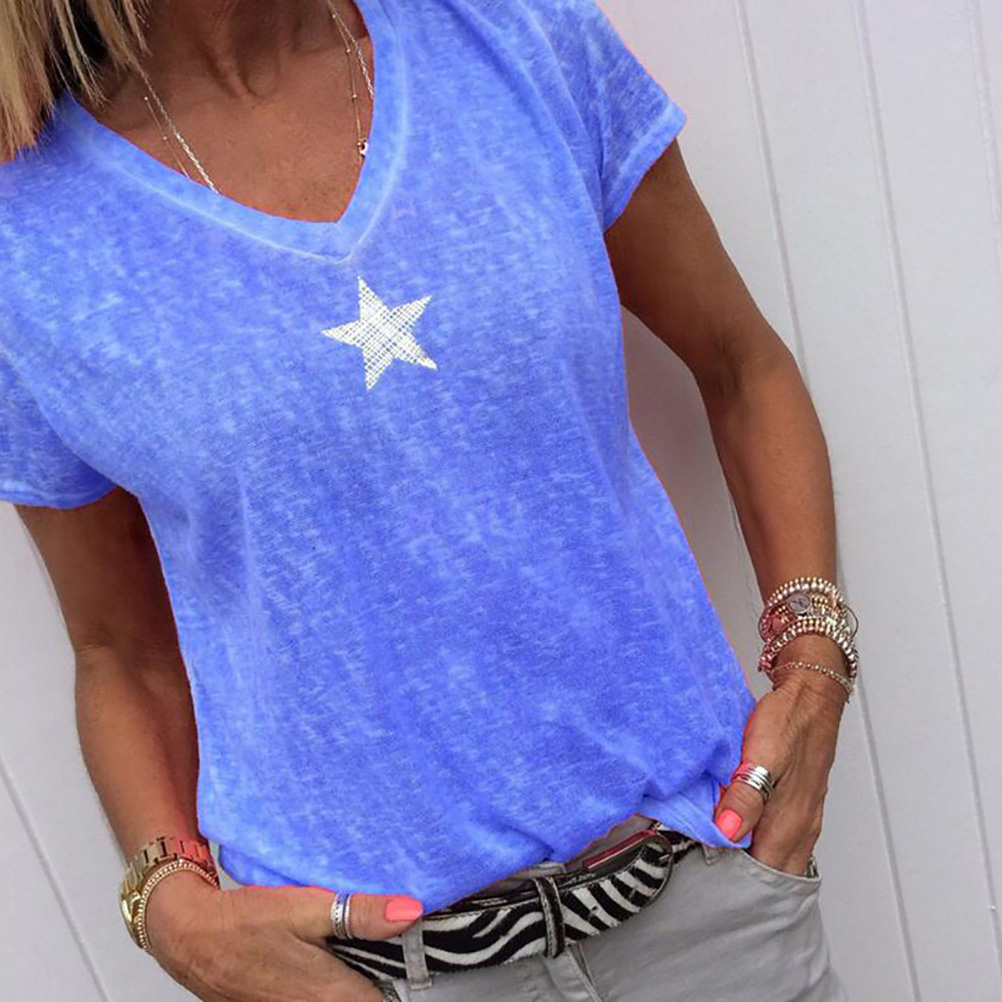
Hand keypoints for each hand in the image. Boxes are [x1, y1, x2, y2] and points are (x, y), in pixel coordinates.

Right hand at [143, 868, 422, 1001]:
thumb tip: (409, 912)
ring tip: (361, 946)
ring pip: (347, 997)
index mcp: (332, 994)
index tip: (413, 955)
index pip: (389, 1001)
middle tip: (388, 942)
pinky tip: (328, 956)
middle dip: (382, 975)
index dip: (406, 977)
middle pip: (370, 998)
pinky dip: (333, 980)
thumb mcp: (308, 907)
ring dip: (358, 975)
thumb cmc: (246, 923)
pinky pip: (322, 998)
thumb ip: (361, 914)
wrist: (192, 937)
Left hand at [713, 661, 846, 876]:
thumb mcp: (762, 755)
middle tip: (707, 870)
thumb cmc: (788, 721)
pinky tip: (737, 829)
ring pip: (777, 857)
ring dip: (750, 860)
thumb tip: (728, 833)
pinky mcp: (798, 804)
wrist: (810, 695)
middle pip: (772, 874)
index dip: (736, 883)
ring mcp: (802, 816)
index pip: (764, 876)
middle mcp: (800, 826)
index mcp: (790, 821)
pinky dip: (759, 842)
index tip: (707, 877)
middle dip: (742, 879)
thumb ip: (745, 796)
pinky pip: (779, 838)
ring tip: (717, 853)